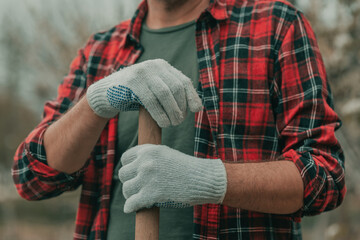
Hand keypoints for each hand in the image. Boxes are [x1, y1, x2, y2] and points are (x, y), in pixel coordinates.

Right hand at [86, 59, 201, 126]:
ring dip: (172, 111)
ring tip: (172, 124)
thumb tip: (197, 106)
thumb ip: (171, 93)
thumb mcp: (154, 90)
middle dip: (181, 107)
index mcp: (162, 66)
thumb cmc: (134, 96)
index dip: (191, 96)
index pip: (183, 81)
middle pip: (176, 87)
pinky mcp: (131, 82)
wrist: (106, 94)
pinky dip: (160, 113)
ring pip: (165, 93)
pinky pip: (151, 100)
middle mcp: (154, 66)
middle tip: (179, 121)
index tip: (196, 110)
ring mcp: (142, 72)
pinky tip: (163, 123)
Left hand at [118, 144, 226, 212]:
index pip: (125, 158)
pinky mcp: (151, 194)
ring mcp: (147, 178)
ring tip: (138, 197)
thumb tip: (134, 168)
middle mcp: (145, 162)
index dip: (128, 167)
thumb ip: (150, 158)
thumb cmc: (186, 168)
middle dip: (129, 181)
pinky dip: (130, 207)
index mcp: (149, 150)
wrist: (202, 178)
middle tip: (137, 187)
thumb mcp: (166, 154)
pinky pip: (132, 202)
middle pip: (123, 174)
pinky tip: (130, 209)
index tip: (132, 174)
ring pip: (127, 189)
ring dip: (131, 195)